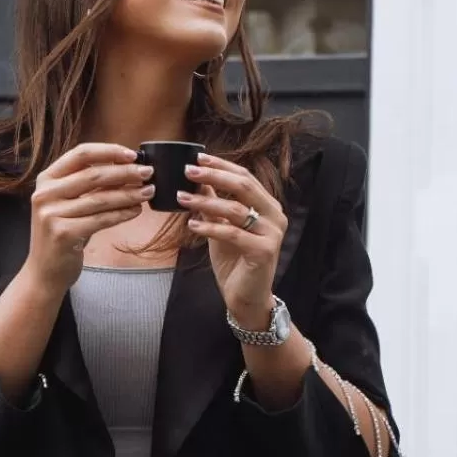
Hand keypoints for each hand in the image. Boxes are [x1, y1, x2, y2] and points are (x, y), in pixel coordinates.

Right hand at [25, 141, 154, 293]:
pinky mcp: (63, 233)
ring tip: (148, 192)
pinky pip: (101, 219)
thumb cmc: (64, 233)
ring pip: (100, 198)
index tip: (133, 154)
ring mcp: (52, 214)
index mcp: (46, 179)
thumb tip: (128, 168)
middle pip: (93, 175)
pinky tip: (136, 211)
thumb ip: (89, 185)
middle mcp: (45, 194)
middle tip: (148, 173)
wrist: (45, 271)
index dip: (109, 151)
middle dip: (125, 172)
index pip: (80, 154)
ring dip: (129, 194)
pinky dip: (122, 214)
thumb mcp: (69, 203)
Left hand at [176, 153, 287, 316]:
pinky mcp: (264, 251)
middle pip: (243, 186)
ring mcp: (272, 233)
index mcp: (268, 206)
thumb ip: (214, 204)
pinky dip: (210, 227)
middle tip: (188, 171)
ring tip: (181, 198)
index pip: (245, 176)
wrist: (246, 298)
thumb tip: (197, 180)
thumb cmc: (234, 261)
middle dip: (213, 176)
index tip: (197, 158)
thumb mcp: (221, 227)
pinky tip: (192, 225)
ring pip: (235, 209)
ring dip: (205, 202)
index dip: (221, 166)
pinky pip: (232, 233)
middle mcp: (275, 215)